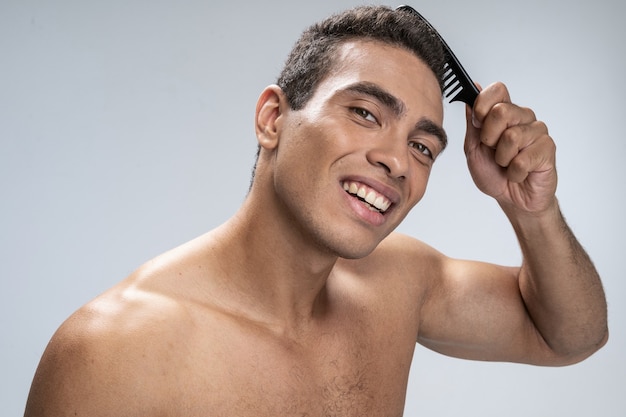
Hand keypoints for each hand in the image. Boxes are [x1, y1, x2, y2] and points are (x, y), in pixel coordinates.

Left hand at [464, 82, 557, 214]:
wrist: (512, 199)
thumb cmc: (494, 173)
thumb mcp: (474, 148)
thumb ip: (473, 121)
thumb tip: (473, 87)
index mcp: (504, 113)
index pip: (498, 90)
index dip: (483, 104)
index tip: (478, 123)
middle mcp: (523, 118)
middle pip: (501, 111)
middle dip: (489, 138)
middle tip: (493, 151)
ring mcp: (537, 132)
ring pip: (511, 137)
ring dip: (502, 159)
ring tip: (507, 164)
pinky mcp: (548, 148)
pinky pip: (522, 159)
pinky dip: (514, 173)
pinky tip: (520, 174)